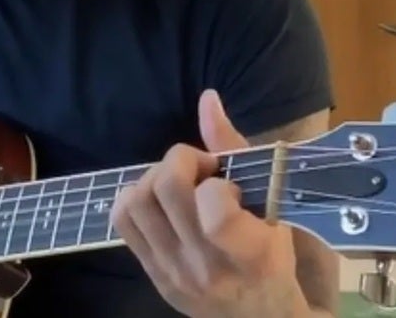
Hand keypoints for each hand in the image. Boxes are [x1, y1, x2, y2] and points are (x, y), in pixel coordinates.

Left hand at [110, 90, 307, 317]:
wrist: (258, 317)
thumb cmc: (274, 257)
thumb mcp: (273, 206)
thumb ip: (237, 151)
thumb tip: (207, 99)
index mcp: (252, 255)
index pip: (214, 213)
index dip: (213, 181)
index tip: (226, 182)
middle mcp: (207, 267)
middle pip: (166, 193)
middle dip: (180, 161)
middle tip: (199, 168)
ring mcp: (173, 273)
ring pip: (137, 201)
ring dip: (154, 177)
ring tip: (178, 182)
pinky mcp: (151, 274)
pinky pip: (121, 219)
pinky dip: (134, 196)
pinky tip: (159, 199)